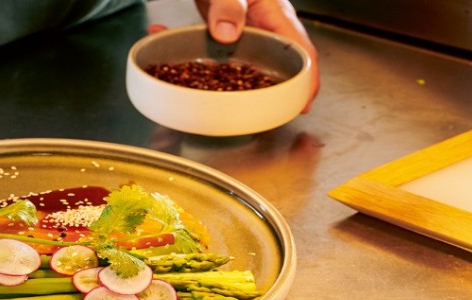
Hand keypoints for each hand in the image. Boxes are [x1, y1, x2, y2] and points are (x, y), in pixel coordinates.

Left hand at [151, 0, 319, 111]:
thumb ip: (229, 5)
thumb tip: (227, 34)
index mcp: (277, 17)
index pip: (302, 54)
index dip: (308, 82)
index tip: (303, 104)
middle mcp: (264, 27)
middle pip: (276, 67)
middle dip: (270, 94)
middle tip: (258, 116)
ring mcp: (243, 29)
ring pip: (242, 63)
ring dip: (222, 78)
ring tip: (205, 93)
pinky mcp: (223, 27)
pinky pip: (212, 48)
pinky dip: (189, 50)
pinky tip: (163, 39)